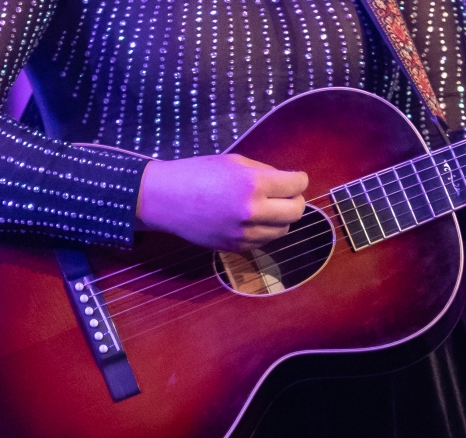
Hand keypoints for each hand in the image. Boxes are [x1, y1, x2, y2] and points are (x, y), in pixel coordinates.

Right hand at [137, 154, 307, 250]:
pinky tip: (253, 219)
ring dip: (282, 218)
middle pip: (296, 212)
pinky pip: (264, 241)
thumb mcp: (234, 162)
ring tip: (268, 207)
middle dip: (296, 200)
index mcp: (253, 184)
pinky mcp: (235, 247)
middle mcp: (251, 211)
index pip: (296, 186)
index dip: (299, 180)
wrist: (165, 199)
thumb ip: (265, 172)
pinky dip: (265, 230)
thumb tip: (289, 183)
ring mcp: (243, 233)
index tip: (296, 179)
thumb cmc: (198, 173)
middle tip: (287, 194)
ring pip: (283, 231)